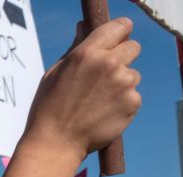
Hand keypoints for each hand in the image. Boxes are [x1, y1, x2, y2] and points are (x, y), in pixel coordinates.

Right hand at [25, 18, 140, 160]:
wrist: (55, 144)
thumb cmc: (49, 109)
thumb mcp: (55, 73)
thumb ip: (75, 49)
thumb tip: (84, 27)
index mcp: (87, 53)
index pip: (121, 26)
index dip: (120, 33)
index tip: (117, 40)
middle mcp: (109, 64)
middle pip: (133, 47)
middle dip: (123, 58)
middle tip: (105, 77)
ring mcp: (123, 83)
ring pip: (133, 75)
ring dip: (121, 84)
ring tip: (98, 102)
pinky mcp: (132, 102)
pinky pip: (133, 96)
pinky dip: (122, 104)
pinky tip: (103, 114)